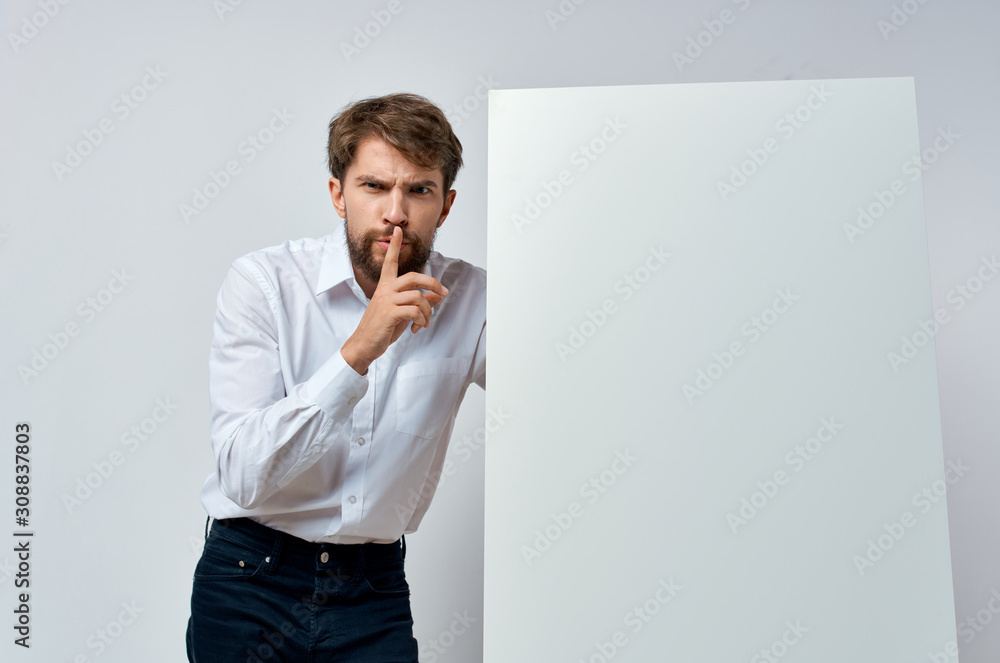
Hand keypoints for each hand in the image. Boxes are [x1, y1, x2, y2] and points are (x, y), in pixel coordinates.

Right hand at [341, 226, 447, 374]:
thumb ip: (419, 302)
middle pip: (414, 277)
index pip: (390, 262)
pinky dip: (422, 320)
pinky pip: (415, 311)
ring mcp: (386, 300)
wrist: (365, 344)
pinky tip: (418, 327)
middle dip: (433, 283)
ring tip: (425, 322)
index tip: (398, 230)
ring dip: (428, 311)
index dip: (395, 246)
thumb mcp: (402, 313)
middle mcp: (385, 290)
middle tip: (443, 292)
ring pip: (418, 297)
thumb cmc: (382, 328)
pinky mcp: (390, 313)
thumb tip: (438, 295)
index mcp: (385, 286)